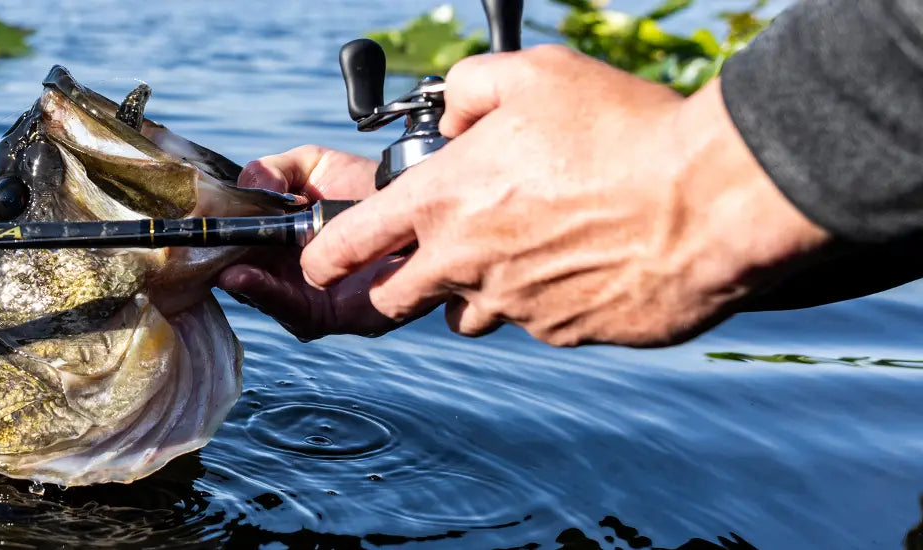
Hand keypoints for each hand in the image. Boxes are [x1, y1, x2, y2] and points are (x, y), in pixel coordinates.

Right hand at [216, 145, 408, 341]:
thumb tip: (246, 186)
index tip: (195, 225)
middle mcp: (286, 272)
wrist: (423, 204)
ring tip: (226, 269)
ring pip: (261, 297)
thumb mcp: (312, 165)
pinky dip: (266, 295)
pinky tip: (247, 276)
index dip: (213, 236)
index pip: (233, 244)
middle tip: (203, 248)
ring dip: (241, 283)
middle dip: (219, 264)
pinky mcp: (331, 317)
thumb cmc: (367, 185)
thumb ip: (272, 170)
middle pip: (239, 273)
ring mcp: (306, 297)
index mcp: (275, 240)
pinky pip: (291, 311)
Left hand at [299, 45, 830, 347]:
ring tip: (529, 246)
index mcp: (441, 200)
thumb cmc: (624, 130)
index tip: (317, 261)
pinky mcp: (564, 333)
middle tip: (430, 256)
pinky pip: (538, 321)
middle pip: (392, 297)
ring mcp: (513, 306)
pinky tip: (588, 259)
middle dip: (399, 281)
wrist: (711, 198)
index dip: (321, 255)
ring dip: (479, 290)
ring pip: (469, 313)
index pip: (344, 245)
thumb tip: (448, 115)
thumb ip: (467, 90)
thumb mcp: (533, 74)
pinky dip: (549, 298)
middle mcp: (464, 263)